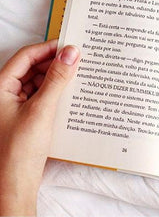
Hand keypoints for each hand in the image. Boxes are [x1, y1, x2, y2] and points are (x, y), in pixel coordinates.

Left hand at [0, 40, 79, 215]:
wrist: (14, 185)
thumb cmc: (19, 150)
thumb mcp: (42, 109)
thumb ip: (57, 79)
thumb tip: (71, 53)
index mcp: (0, 87)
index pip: (26, 56)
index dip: (48, 48)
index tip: (70, 45)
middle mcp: (5, 93)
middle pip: (32, 67)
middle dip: (55, 63)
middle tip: (79, 59)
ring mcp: (15, 105)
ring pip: (38, 81)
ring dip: (56, 77)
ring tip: (78, 74)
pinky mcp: (25, 116)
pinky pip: (41, 95)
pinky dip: (55, 91)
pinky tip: (70, 92)